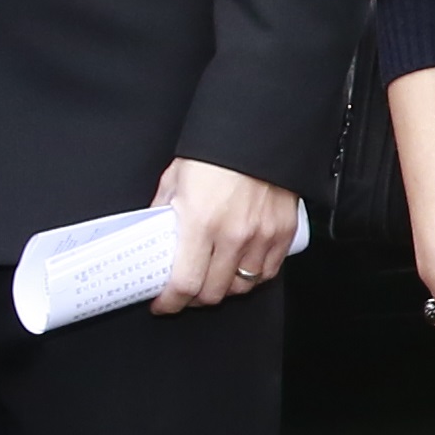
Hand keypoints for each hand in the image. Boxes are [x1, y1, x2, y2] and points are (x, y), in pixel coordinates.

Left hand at [149, 158, 301, 310]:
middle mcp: (233, 235)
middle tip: (186, 291)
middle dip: (195, 299)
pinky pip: (267, 272)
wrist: (257, 130)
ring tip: (214, 278)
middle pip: (213, 293)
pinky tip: (241, 268)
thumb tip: (151, 233)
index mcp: (200, 222)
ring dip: (225, 289)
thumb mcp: (176, 178)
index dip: (171, 302)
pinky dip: (253, 277)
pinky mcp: (283, 233)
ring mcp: (262, 236)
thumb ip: (163, 210)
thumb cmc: (216, 150)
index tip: (163, 304)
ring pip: (242, 287)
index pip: (185, 283)